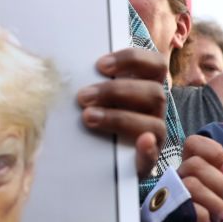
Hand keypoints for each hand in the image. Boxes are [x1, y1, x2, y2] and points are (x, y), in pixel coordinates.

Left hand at [76, 48, 167, 176]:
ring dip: (119, 118)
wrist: (95, 159)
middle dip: (115, 92)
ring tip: (89, 117)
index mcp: (147, 86)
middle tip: (83, 96)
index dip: (132, 60)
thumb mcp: (95, 94)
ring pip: (154, 124)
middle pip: (154, 93)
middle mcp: (155, 109)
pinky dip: (147, 150)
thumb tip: (67, 64)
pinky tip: (142, 142)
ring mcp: (154, 135)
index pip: (155, 65)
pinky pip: (153, 156)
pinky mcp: (147, 161)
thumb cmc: (94, 112)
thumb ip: (93, 80)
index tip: (101, 65)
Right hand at [178, 135, 222, 221]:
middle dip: (218, 183)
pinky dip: (205, 217)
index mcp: (191, 166)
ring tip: (219, 215)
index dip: (213, 152)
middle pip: (193, 164)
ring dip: (215, 203)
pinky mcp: (172, 216)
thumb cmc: (220, 212)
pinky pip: (191, 210)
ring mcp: (173, 196)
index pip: (193, 143)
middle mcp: (178, 178)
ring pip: (191, 185)